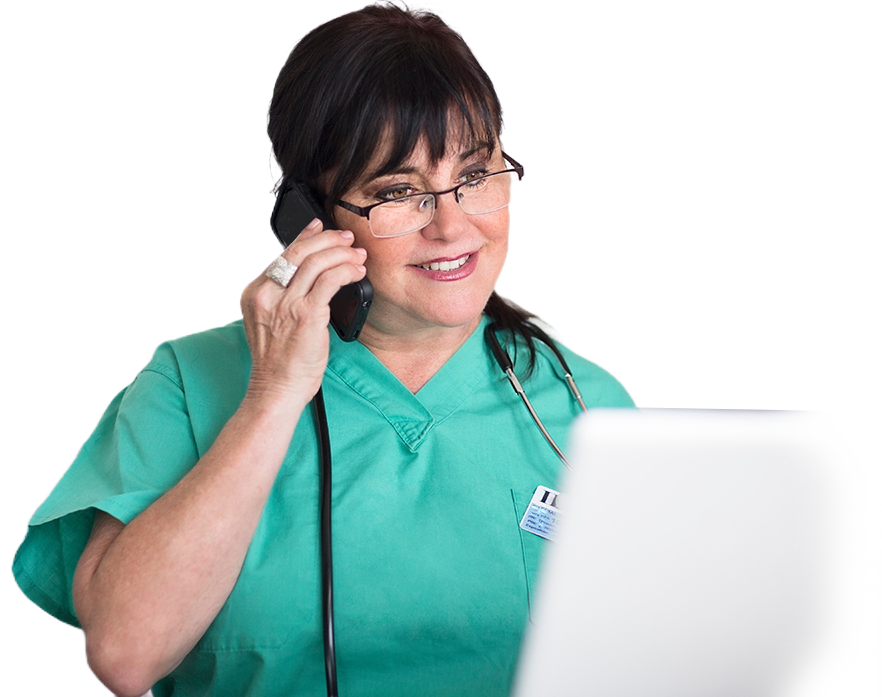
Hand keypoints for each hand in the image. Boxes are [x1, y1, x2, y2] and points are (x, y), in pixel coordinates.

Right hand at [239, 218, 366, 405]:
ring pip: (318, 262)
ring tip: (357, 257)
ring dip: (343, 254)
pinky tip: (357, 273)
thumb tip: (310, 271)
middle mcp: (267, 293)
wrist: (276, 388)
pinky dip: (347, 271)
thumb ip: (282, 295)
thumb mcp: (271, 321)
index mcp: (254, 292)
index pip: (283, 254)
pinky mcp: (307, 314)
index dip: (306, 236)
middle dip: (328, 239)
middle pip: (300, 251)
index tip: (321, 227)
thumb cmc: (279, 361)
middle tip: (346, 239)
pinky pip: (331, 280)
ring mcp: (286, 303)